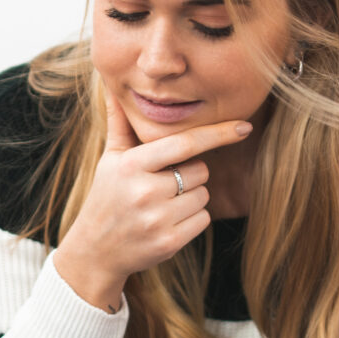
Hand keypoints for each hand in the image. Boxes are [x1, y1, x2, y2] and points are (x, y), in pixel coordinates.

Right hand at [48, 87, 251, 311]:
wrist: (95, 250)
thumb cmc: (107, 196)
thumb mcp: (110, 159)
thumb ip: (120, 124)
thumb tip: (114, 88)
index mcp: (133, 165)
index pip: (185, 143)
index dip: (217, 133)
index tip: (243, 126)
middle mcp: (145, 191)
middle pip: (200, 170)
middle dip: (190, 174)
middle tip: (163, 184)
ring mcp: (158, 219)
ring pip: (203, 195)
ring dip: (191, 197)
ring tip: (162, 204)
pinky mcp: (169, 242)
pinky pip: (202, 219)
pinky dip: (192, 219)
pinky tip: (167, 222)